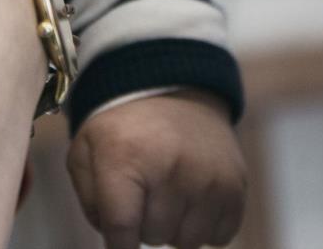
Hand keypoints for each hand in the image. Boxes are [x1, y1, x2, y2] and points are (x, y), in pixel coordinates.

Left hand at [67, 91, 245, 248]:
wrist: (174, 90)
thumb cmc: (125, 130)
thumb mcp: (87, 152)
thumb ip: (91, 203)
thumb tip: (115, 241)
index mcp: (125, 158)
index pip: (122, 229)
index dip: (119, 246)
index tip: (120, 244)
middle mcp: (171, 167)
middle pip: (153, 237)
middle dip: (145, 223)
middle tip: (145, 190)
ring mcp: (208, 178)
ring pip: (187, 241)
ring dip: (176, 226)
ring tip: (170, 191)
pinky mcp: (235, 185)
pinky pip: (218, 237)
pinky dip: (205, 224)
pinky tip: (195, 195)